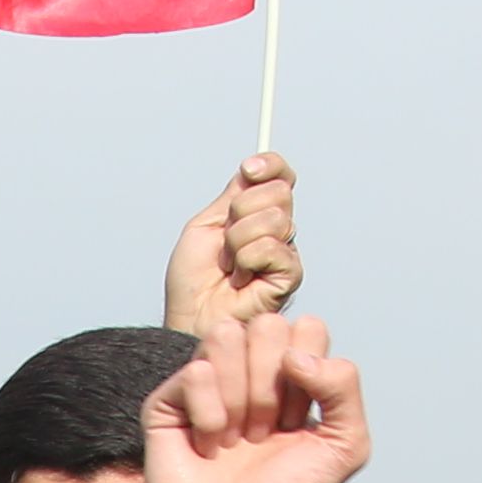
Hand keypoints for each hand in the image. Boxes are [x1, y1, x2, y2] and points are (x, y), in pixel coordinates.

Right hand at [143, 315, 369, 482]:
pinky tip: (208, 446)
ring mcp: (204, 382)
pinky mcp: (167, 402)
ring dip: (240, 396)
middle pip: (267, 325)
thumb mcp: (346, 445)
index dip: (308, 377)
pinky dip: (209, 415)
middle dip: (273, 385)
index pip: (305, 326)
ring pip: (225, 334)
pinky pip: (195, 373)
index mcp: (290, 371)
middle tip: (265, 433)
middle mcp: (246, 370)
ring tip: (237, 437)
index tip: (297, 423)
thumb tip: (296, 356)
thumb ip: (345, 386)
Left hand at [164, 151, 303, 327]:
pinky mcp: (290, 274)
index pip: (280, 175)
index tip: (249, 170)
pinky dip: (246, 261)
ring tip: (229, 266)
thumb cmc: (194, 282)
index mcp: (257, 213)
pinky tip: (241, 279)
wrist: (191, 317)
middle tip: (224, 241)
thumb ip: (232, 196)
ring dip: (237, 242)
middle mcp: (276, 230)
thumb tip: (253, 167)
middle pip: (278, 191)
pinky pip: (272, 248)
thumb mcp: (206, 225)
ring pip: (272, 219)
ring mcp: (285, 251)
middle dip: (240, 213)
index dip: (270, 165)